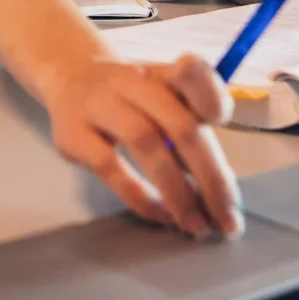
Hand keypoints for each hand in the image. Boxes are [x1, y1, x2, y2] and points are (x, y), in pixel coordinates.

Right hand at [44, 54, 242, 237]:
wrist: (70, 77)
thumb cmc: (132, 99)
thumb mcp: (163, 99)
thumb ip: (190, 132)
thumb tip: (218, 191)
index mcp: (164, 74)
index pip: (194, 75)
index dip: (212, 100)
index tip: (223, 128)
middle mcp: (133, 82)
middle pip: (181, 126)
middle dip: (211, 177)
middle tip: (228, 220)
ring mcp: (100, 104)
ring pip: (146, 144)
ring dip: (177, 192)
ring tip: (195, 225)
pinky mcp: (72, 133)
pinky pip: (109, 166)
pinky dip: (139, 194)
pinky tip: (159, 215)